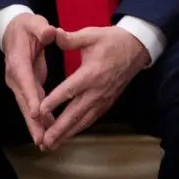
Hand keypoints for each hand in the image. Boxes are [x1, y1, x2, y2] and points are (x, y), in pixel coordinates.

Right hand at [2, 13, 56, 145]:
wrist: (13, 30)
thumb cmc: (27, 26)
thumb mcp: (34, 23)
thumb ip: (41, 28)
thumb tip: (50, 33)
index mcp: (18, 61)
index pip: (24, 81)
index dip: (31, 98)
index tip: (37, 113)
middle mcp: (15, 76)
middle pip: (24, 101)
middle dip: (32, 121)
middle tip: (40, 139)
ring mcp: (19, 84)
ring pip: (27, 107)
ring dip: (35, 125)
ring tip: (45, 143)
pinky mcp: (25, 87)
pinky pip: (33, 105)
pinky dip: (40, 119)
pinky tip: (49, 131)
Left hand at [37, 26, 149, 150]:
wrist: (137, 49)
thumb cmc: (111, 40)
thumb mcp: (90, 34)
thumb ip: (70, 38)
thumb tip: (53, 34)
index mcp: (91, 73)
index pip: (70, 90)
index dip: (55, 101)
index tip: (40, 112)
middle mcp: (97, 90)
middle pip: (76, 113)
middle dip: (60, 129)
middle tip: (45, 142)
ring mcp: (104, 99)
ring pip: (84, 120)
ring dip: (68, 133)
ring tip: (52, 145)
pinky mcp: (107, 102)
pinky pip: (92, 118)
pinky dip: (79, 128)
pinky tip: (68, 135)